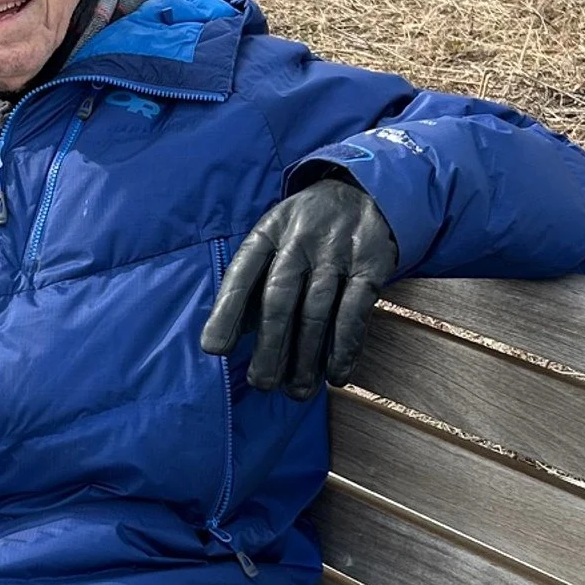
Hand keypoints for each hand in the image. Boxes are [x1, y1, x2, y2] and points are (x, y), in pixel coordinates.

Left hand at [200, 176, 398, 401]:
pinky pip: (354, 314)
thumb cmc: (306, 229)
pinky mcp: (370, 267)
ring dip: (305, 358)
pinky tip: (335, 375)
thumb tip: (231, 335)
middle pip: (279, 301)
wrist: (365, 193)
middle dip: (269, 347)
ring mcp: (336, 254)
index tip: (214, 349)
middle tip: (261, 383)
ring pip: (316, 313)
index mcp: (268, 233)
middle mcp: (300, 241)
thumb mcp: (274, 240)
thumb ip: (253, 282)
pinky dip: (344, 349)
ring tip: (295, 391)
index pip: (241, 274)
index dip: (226, 312)